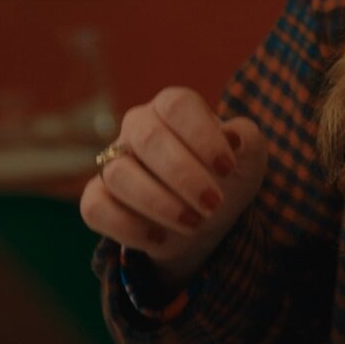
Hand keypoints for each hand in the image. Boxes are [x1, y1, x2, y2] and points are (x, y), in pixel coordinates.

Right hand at [79, 87, 267, 288]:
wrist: (205, 218)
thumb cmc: (225, 177)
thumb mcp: (249, 159)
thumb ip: (249, 140)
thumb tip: (233, 138)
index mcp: (173, 108)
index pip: (177, 105)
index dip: (202, 135)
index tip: (227, 167)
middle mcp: (138, 128)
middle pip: (148, 138)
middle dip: (183, 175)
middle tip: (213, 203)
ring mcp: (113, 162)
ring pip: (118, 173)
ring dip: (158, 203)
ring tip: (193, 223)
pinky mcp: (97, 198)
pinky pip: (95, 207)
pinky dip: (126, 226)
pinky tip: (159, 238)